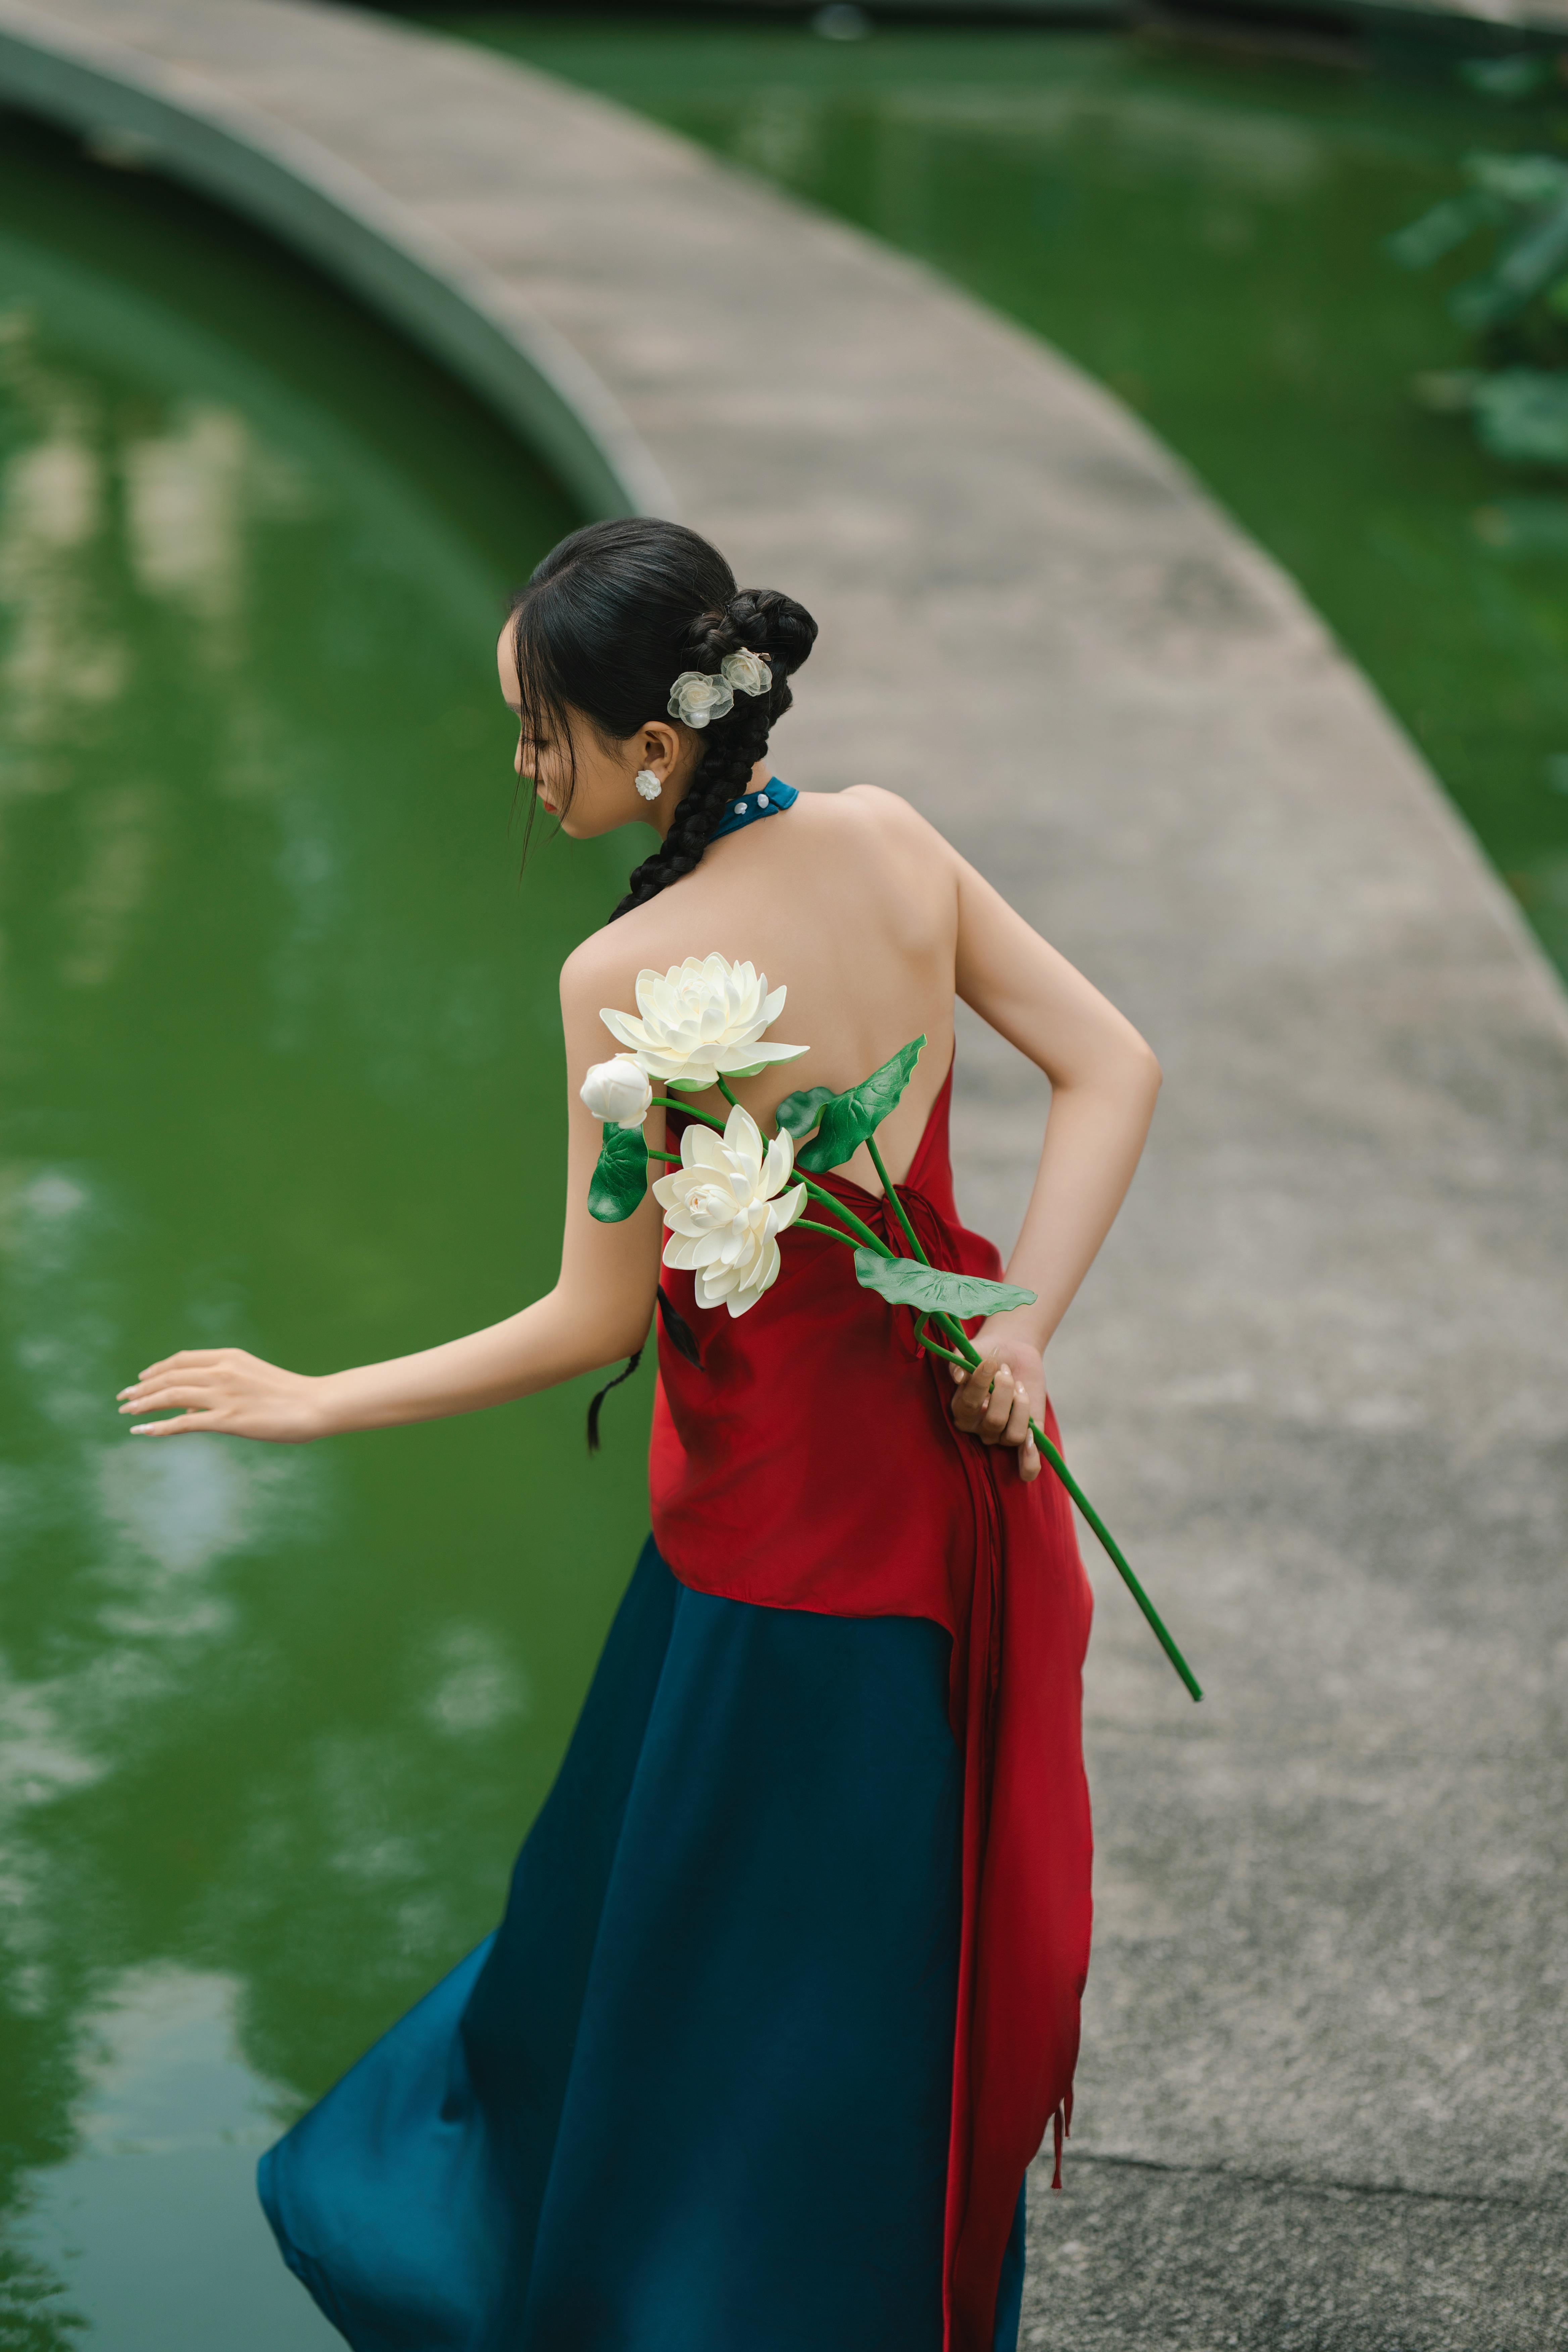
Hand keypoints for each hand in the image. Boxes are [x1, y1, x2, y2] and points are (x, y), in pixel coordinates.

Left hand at [116, 1349, 325, 1442]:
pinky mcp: (228, 1420)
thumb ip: (222, 1384)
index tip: (141, 1379)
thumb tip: (190, 1404)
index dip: (156, 1370)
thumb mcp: (252, 1377)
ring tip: (126, 1412)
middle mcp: (222, 1371)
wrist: (316, 1404)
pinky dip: (158, 1426)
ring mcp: (224, 1395)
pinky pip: (183, 1422)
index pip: (181, 1360)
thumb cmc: (290, 1394)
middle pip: (170, 1376)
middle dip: (142, 1387)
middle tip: (123, 1398)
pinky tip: (143, 1431)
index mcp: (229, 1357)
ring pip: (171, 1396)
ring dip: (144, 1404)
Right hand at [947, 1325, 1043, 1481]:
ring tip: (1019, 1386)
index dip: (981, 1384)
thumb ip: (959, 1361)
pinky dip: (1030, 1461)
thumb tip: (958, 1377)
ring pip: (1013, 1435)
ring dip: (1021, 1406)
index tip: (990, 1361)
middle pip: (994, 1422)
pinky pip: (1027, 1465)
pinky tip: (1032, 1441)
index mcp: (962, 1411)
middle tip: (1006, 1370)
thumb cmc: (987, 1353)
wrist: (1011, 1351)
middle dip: (1004, 1391)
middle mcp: (980, 1428)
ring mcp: (1003, 1434)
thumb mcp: (972, 1351)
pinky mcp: (1027, 1436)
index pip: (969, 1405)